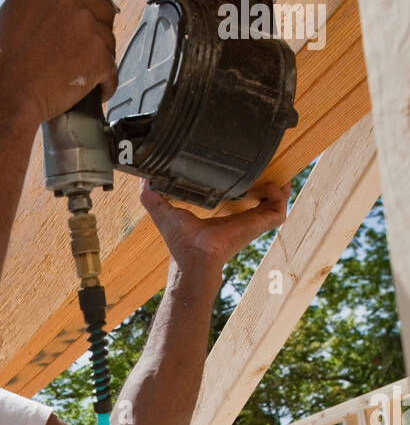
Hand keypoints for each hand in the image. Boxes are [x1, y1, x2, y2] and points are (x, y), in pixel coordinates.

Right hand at [0, 0, 129, 126]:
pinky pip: (112, 70)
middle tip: (75, 51)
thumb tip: (61, 0)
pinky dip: (103, 82)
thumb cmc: (3, 59)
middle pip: (104, 10)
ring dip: (97, 58)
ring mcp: (87, 24)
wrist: (7, 92)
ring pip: (108, 41)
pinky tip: (89, 89)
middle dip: (95, 31)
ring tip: (71, 71)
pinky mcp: (98, 54)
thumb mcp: (17, 8)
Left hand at [140, 179, 291, 269]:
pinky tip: (274, 185)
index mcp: (223, 218)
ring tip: (275, 174)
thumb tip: (143, 180)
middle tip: (266, 165)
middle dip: (266, 184)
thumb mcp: (164, 212)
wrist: (193, 259)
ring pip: (275, 205)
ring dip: (278, 189)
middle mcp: (240, 220)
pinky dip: (280, 197)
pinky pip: (279, 211)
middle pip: (261, 201)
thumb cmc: (181, 243)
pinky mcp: (258, 226)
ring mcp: (251, 224)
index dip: (245, 184)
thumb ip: (153, 196)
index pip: (239, 200)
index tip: (246, 168)